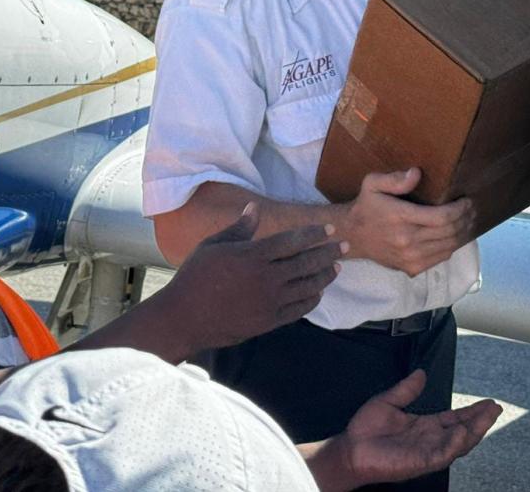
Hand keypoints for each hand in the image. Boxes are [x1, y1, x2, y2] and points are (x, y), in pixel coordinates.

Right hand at [166, 204, 343, 349]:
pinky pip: (299, 309)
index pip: (292, 241)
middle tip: (343, 246)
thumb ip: (239, 229)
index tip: (328, 230)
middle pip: (306, 262)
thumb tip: (254, 208)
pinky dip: (312, 299)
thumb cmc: (195, 276)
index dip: (313, 234)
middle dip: (327, 253)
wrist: (185, 317)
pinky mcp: (269, 321)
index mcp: (252, 255)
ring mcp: (269, 301)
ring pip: (307, 286)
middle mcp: (266, 278)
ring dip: (324, 276)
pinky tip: (318, 292)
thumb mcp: (213, 245)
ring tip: (336, 268)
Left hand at [326, 369, 500, 489]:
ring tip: (487, 417)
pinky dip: (453, 443)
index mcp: (424, 426)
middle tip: (495, 408)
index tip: (488, 403)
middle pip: (463, 430)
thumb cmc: (366, 430)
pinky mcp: (421, 462)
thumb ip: (406, 390)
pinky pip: (442, 454)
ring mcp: (428, 452)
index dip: (472, 412)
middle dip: (481, 420)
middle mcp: (430, 439)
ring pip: (458, 443)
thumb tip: (421, 373)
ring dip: (474, 430)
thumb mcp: (388, 402)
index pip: (454, 418)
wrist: (350, 449)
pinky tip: (461, 432)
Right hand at [342, 169, 474, 275]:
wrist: (351, 236)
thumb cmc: (366, 207)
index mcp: (400, 217)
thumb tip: (417, 173)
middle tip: (472, 209)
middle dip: (466, 220)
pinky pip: (441, 257)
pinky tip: (454, 235)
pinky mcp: (412, 268)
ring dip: (463, 233)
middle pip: (450, 232)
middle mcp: (407, 240)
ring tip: (468, 221)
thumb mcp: (372, 184)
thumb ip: (394, 179)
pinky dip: (452, 246)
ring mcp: (411, 257)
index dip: (460, 209)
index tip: (467, 200)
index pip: (442, 216)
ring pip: (449, 246)